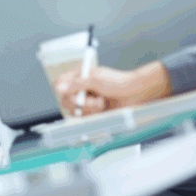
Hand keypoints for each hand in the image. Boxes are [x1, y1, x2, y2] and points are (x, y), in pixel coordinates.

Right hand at [55, 61, 171, 114]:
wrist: (137, 94)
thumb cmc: (120, 82)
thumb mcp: (96, 79)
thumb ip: (76, 83)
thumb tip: (59, 88)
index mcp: (80, 76)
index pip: (60, 83)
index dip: (62, 90)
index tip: (74, 94)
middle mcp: (82, 89)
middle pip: (66, 100)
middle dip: (80, 102)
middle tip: (94, 99)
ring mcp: (88, 101)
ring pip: (75, 112)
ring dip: (89, 109)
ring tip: (102, 103)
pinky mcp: (94, 112)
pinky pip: (85, 119)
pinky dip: (94, 115)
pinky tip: (103, 108)